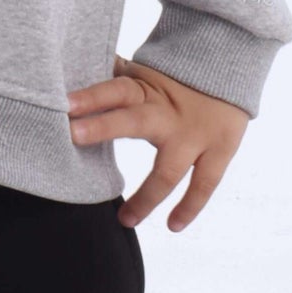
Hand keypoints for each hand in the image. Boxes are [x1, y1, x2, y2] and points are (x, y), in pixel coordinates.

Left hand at [66, 58, 248, 231]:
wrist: (228, 66)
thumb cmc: (173, 75)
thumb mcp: (142, 71)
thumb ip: (112, 76)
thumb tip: (68, 69)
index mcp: (144, 90)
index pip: (114, 90)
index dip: (90, 97)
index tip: (63, 105)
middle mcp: (167, 113)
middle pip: (133, 122)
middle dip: (103, 128)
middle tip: (73, 137)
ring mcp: (196, 134)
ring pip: (169, 170)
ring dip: (146, 197)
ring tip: (124, 220)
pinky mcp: (220, 149)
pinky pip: (204, 184)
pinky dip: (190, 207)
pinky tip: (173, 226)